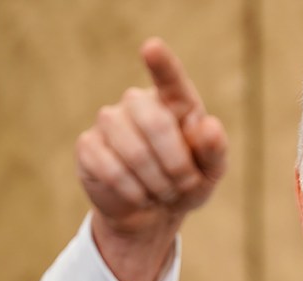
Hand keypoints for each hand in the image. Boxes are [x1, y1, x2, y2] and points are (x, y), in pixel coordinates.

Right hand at [75, 38, 226, 280]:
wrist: (151, 212)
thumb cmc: (186, 182)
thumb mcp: (209, 172)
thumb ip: (214, 150)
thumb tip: (210, 127)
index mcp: (174, 102)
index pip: (169, 77)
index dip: (161, 63)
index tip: (152, 47)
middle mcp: (138, 103)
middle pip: (155, 123)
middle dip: (176, 164)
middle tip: (184, 186)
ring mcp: (109, 121)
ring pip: (133, 151)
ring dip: (156, 182)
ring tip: (163, 193)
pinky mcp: (88, 146)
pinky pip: (110, 169)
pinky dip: (134, 192)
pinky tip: (140, 196)